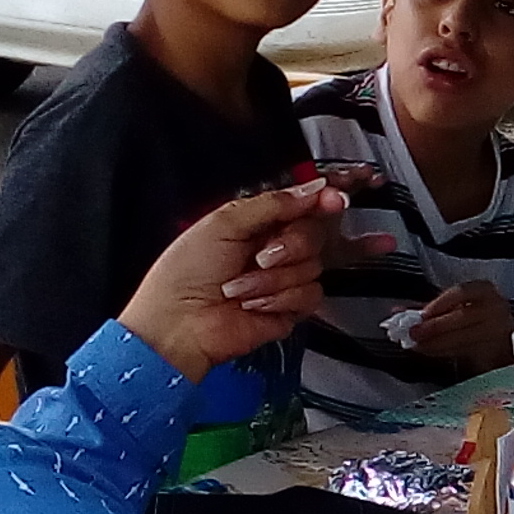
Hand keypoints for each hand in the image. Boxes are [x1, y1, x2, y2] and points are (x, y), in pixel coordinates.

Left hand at [120, 182, 339, 382]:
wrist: (180, 324)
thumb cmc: (185, 274)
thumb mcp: (224, 223)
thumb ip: (274, 203)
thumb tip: (312, 189)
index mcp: (257, 223)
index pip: (302, 205)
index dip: (323, 201)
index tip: (334, 199)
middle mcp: (273, 249)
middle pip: (315, 234)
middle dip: (292, 244)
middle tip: (263, 255)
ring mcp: (283, 279)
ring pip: (314, 266)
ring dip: (273, 278)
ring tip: (241, 285)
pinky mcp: (290, 308)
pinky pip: (311, 294)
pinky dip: (280, 299)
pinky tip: (253, 303)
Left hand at [402, 281, 513, 374]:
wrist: (498, 345)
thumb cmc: (473, 323)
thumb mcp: (451, 310)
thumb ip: (426, 311)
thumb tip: (397, 313)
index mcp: (484, 291)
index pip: (463, 292)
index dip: (441, 303)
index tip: (423, 314)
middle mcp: (495, 308)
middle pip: (463, 317)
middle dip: (434, 327)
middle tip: (414, 333)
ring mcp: (499, 331)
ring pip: (464, 337)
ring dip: (436, 343)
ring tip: (418, 345)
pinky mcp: (497, 353)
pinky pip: (467, 353)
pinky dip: (445, 352)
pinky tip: (431, 351)